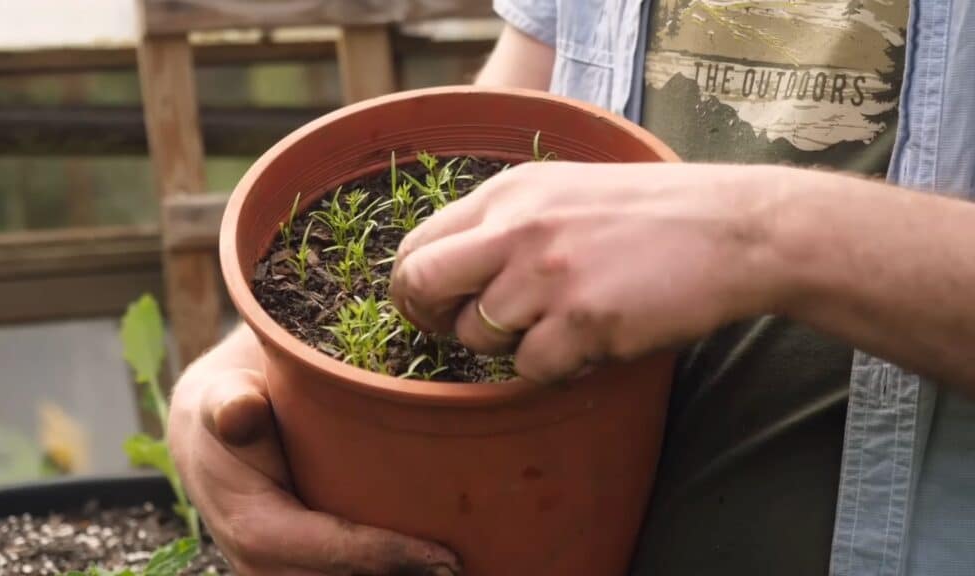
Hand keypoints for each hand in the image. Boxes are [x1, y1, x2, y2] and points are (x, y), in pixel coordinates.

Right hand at [167, 330, 461, 575]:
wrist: (210, 438)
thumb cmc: (229, 407)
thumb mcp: (225, 397)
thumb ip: (231, 404)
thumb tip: (236, 410)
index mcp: (254, 527)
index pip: (331, 550)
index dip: (387, 556)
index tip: (448, 557)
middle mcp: (264, 568)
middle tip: (467, 568)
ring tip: (463, 570)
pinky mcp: (301, 573)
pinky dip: (391, 574)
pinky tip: (434, 569)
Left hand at [390, 162, 791, 382]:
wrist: (732, 228)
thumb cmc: (651, 213)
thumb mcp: (565, 189)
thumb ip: (505, 222)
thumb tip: (451, 271)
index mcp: (508, 193)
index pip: (417, 243)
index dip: (413, 285)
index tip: (433, 306)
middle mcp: (517, 228)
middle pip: (423, 284)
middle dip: (430, 318)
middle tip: (460, 332)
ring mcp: (547, 274)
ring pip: (478, 336)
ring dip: (511, 346)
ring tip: (560, 326)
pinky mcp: (582, 320)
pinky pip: (531, 368)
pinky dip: (555, 367)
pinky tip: (591, 342)